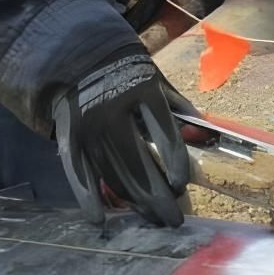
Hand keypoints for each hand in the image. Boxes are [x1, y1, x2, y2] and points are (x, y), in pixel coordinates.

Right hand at [51, 51, 190, 227]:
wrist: (73, 52)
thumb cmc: (125, 70)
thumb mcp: (155, 78)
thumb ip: (178, 107)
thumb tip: (205, 134)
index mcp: (142, 92)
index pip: (166, 138)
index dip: (175, 167)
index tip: (180, 187)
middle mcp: (113, 111)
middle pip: (141, 166)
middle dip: (160, 199)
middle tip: (174, 221)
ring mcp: (88, 125)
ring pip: (114, 174)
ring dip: (135, 203)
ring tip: (152, 220)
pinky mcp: (68, 135)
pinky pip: (78, 171)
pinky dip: (87, 197)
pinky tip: (99, 220)